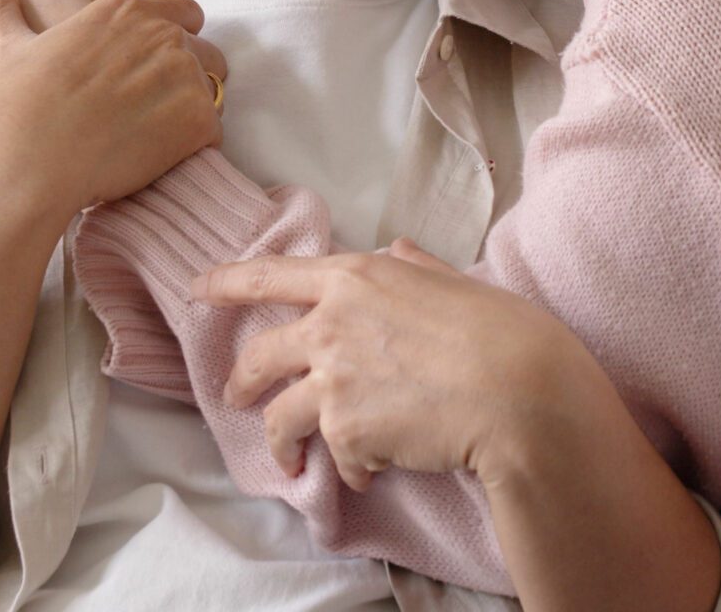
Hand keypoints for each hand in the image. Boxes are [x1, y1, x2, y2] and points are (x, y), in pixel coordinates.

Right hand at [0, 0, 228, 223]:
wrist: (28, 160)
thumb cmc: (12, 105)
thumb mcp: (4, 46)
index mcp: (122, 12)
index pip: (183, 13)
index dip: (176, 39)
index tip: (159, 66)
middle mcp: (160, 35)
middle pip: (204, 52)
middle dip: (188, 78)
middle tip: (157, 110)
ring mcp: (183, 75)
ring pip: (212, 90)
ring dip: (191, 111)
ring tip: (157, 136)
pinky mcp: (197, 120)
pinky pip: (214, 131)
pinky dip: (194, 147)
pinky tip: (162, 160)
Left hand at [196, 240, 619, 492]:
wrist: (520, 396)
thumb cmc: (505, 334)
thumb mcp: (458, 282)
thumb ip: (416, 268)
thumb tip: (396, 249)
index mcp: (357, 277)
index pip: (271, 274)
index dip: (227, 282)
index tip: (199, 290)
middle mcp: (331, 324)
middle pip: (260, 355)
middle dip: (242, 379)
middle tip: (237, 394)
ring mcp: (332, 380)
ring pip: (279, 419)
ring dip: (282, 444)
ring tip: (291, 461)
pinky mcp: (344, 432)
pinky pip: (336, 456)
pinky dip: (352, 467)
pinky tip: (377, 471)